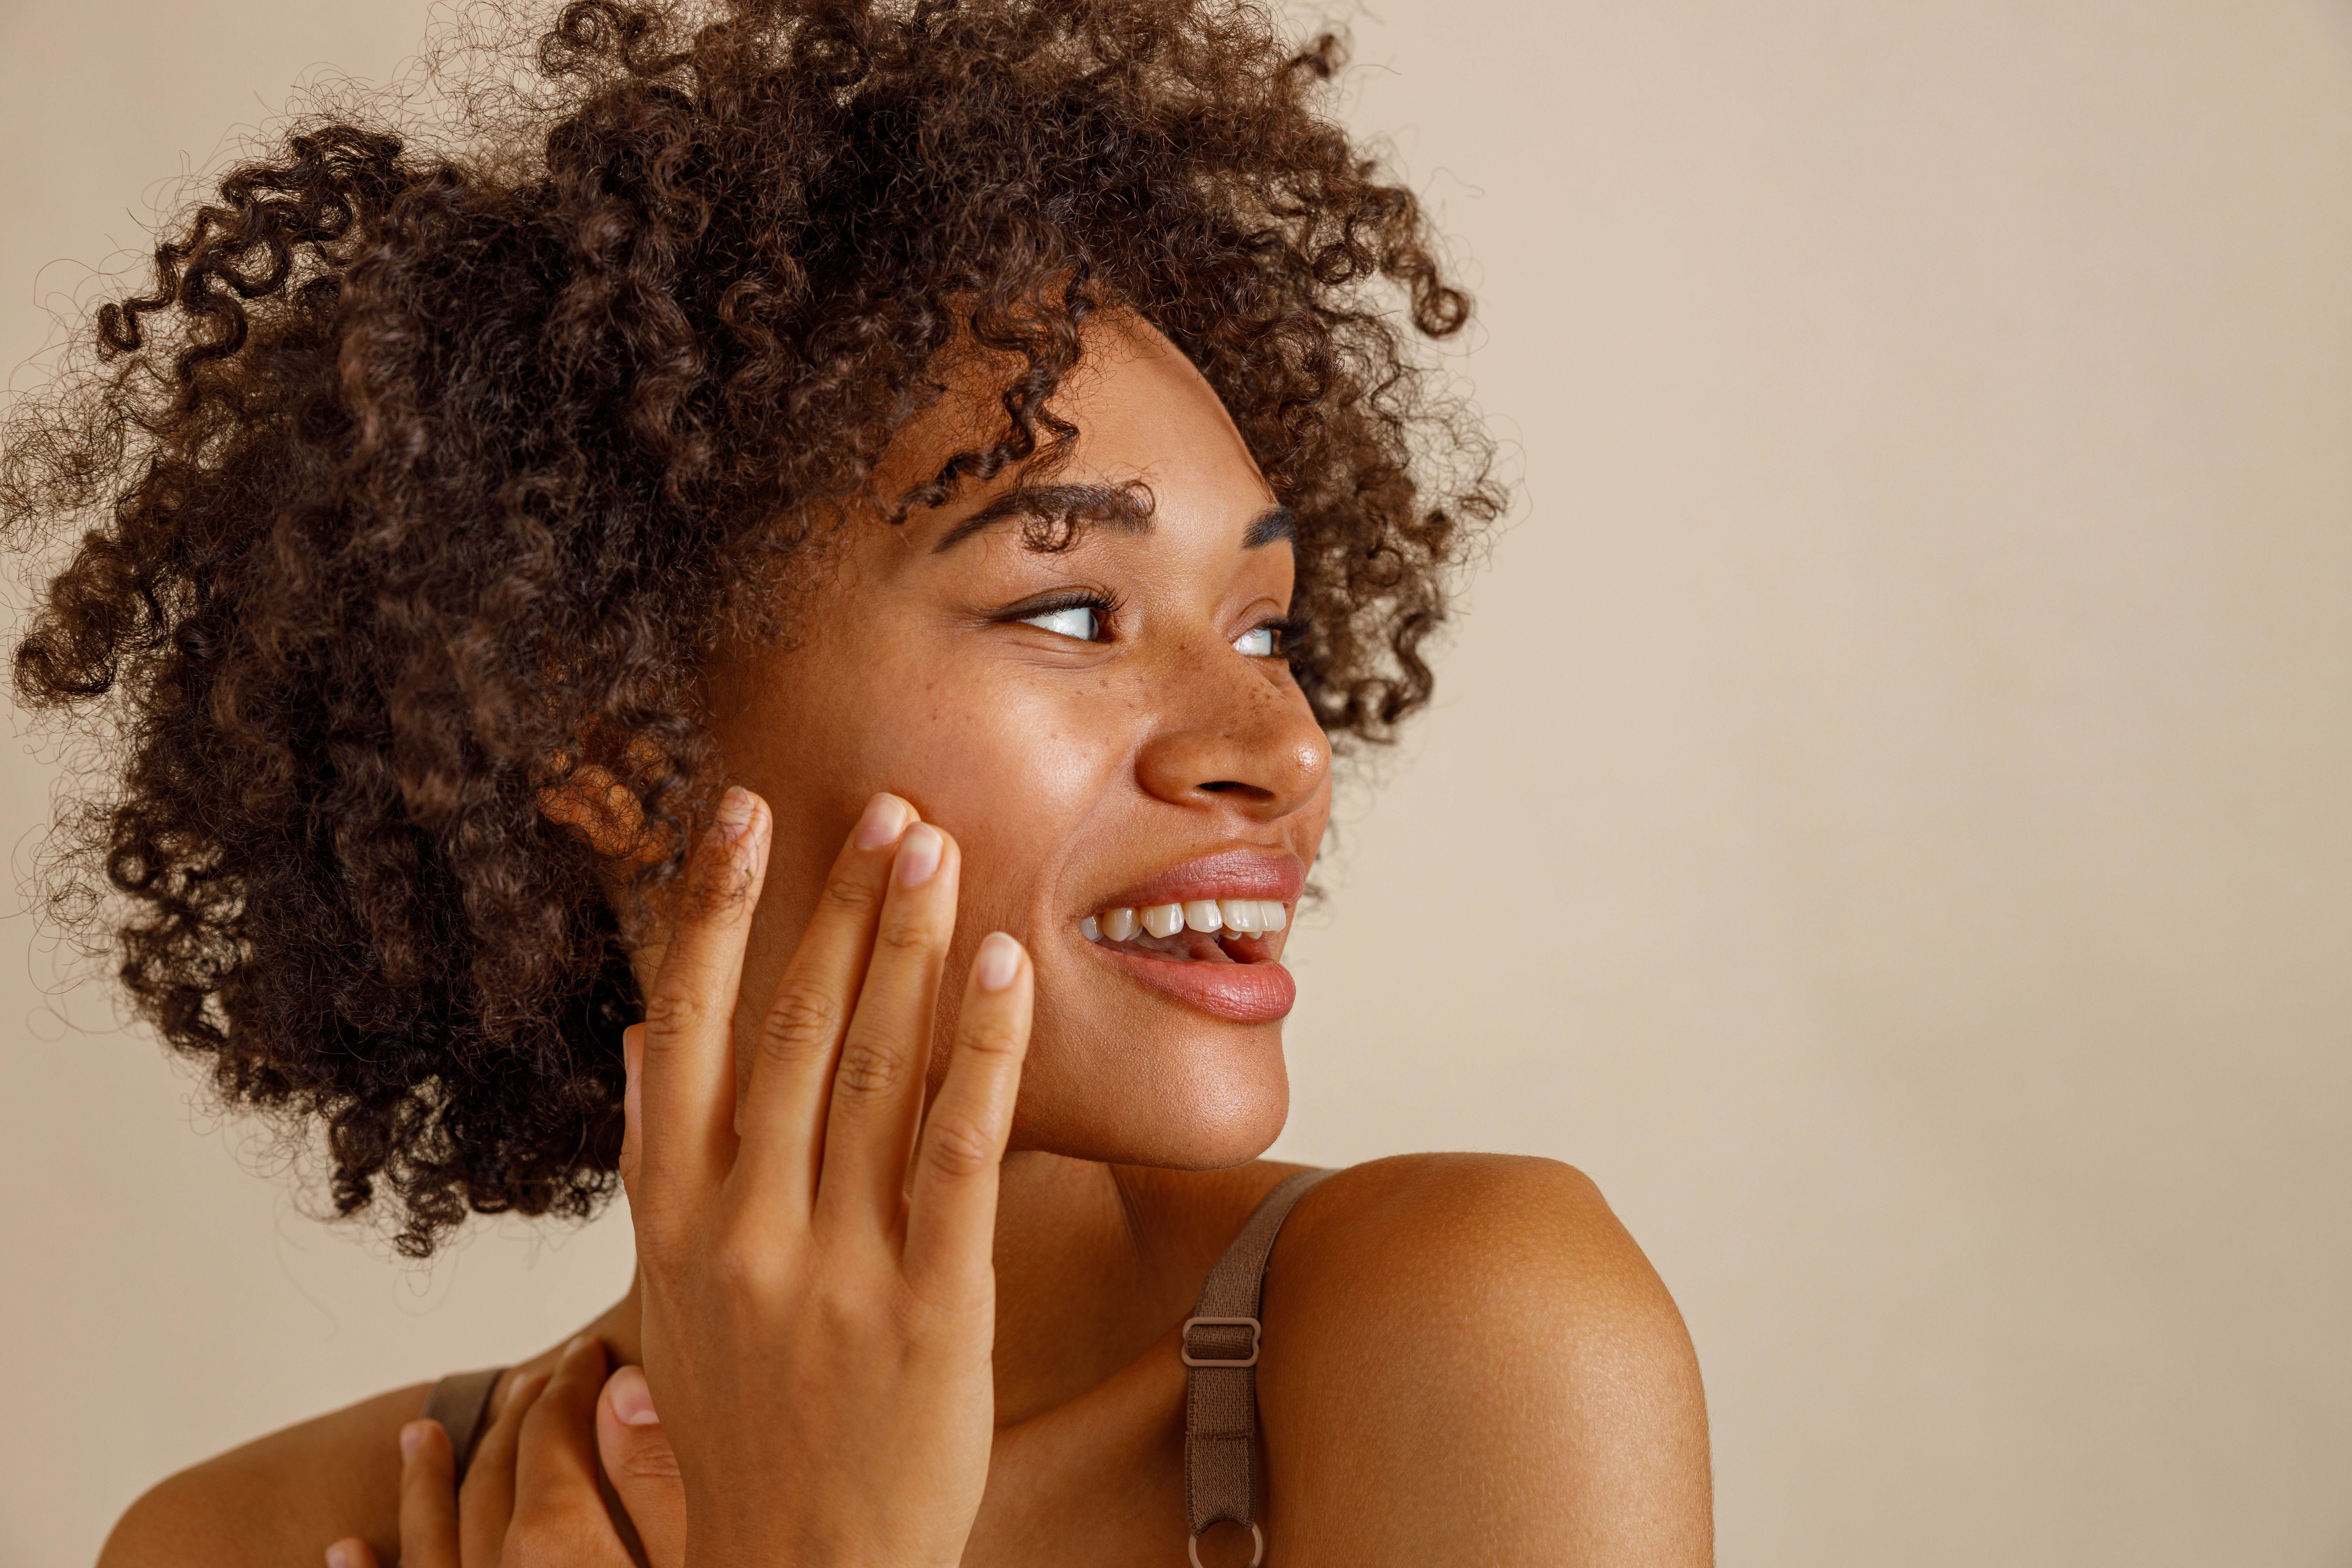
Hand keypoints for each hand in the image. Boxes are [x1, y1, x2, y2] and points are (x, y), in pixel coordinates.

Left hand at [324, 1336, 687, 1567]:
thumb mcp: (701, 1555)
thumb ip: (661, 1485)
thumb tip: (625, 1391)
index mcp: (561, 1545)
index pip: (553, 1439)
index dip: (572, 1387)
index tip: (588, 1356)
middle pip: (494, 1479)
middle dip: (516, 1419)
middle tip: (537, 1379)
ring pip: (433, 1540)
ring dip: (424, 1481)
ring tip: (418, 1436)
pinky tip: (348, 1550)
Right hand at [624, 788, 1031, 1566]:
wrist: (800, 1566)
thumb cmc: (746, 1420)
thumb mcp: (670, 1296)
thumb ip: (658, 1162)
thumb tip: (641, 1039)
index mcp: (674, 1216)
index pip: (685, 1028)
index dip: (713, 912)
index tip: (741, 814)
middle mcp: (744, 1227)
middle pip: (791, 1027)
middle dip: (838, 905)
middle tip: (886, 807)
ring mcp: (835, 1265)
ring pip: (872, 1067)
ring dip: (906, 946)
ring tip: (936, 849)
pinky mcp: (930, 1304)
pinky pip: (958, 1150)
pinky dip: (982, 1049)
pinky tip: (1001, 967)